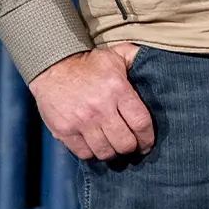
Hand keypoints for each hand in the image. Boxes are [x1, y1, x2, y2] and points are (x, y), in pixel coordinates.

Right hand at [29, 44, 154, 160]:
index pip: (141, 123)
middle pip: (124, 142)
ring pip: (105, 151)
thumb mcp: (116, 54)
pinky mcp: (64, 131)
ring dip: (112, 153)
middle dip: (131, 148)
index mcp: (118, 90)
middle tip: (132, 147)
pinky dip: (92, 154)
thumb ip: (137, 58)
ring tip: (114, 148)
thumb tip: (156, 61)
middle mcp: (101, 109)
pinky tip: (96, 147)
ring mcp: (81, 122)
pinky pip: (84, 153)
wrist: (52, 67)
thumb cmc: (88, 63)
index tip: (148, 143)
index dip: (147, 138)